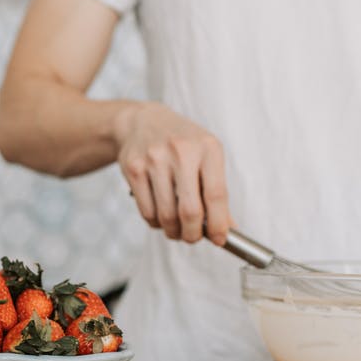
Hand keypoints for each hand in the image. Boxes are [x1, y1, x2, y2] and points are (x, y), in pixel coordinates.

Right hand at [114, 103, 233, 244]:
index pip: (216, 195)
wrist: (143, 121)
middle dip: (193, 234)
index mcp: (208, 148)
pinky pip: (147, 211)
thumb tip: (226, 228)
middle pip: (190, 210)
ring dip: (173, 231)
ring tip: (176, 229)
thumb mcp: (206, 157)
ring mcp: (155, 159)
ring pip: (166, 215)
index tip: (220, 239)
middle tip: (193, 238)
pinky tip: (160, 217)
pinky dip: (155, 222)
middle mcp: (182, 151)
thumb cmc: (181, 143)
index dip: (219, 224)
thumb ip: (216, 191)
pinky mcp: (134, 168)